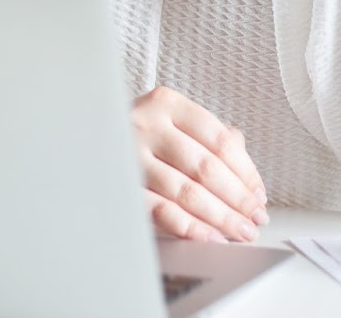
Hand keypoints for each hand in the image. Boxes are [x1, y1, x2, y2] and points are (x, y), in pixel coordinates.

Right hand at [131, 86, 267, 242]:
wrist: (80, 139)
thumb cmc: (138, 134)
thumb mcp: (171, 122)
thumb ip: (210, 138)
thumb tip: (248, 177)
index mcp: (166, 102)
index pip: (220, 139)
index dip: (246, 171)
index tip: (259, 195)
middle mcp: (146, 124)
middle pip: (207, 167)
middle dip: (238, 199)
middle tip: (256, 218)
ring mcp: (130, 155)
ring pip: (188, 192)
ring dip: (221, 217)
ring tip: (241, 232)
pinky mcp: (119, 185)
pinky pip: (161, 211)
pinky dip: (190, 227)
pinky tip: (210, 238)